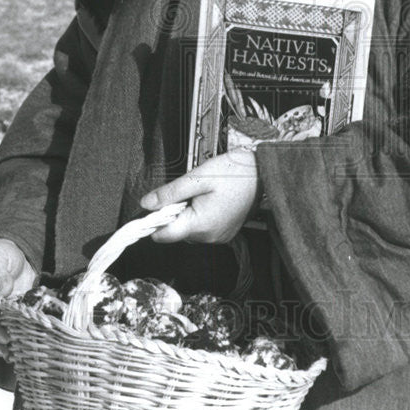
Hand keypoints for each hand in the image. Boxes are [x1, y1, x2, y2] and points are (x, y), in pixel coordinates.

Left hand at [139, 150, 258, 245]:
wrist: (263, 173)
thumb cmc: (234, 172)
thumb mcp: (198, 177)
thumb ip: (170, 192)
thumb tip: (146, 204)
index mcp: (201, 224)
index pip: (163, 236)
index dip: (155, 221)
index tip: (158, 205)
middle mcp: (209, 236)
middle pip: (176, 232)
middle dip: (175, 213)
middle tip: (189, 192)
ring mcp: (219, 237)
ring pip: (189, 230)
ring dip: (188, 214)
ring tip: (202, 195)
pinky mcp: (225, 233)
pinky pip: (203, 229)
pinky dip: (201, 216)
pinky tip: (211, 201)